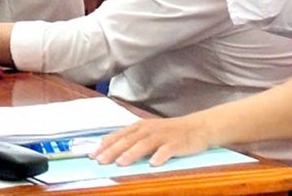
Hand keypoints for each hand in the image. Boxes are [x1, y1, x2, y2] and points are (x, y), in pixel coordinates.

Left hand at [94, 114, 212, 166]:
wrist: (199, 127)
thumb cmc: (170, 133)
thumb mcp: (149, 132)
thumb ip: (132, 139)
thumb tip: (109, 146)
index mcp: (141, 127)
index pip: (119, 135)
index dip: (105, 145)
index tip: (92, 155)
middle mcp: (150, 129)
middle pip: (128, 140)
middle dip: (113, 151)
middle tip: (100, 161)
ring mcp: (164, 136)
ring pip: (144, 144)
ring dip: (132, 153)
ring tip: (121, 163)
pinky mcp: (177, 143)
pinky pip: (167, 150)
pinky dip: (159, 156)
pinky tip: (152, 163)